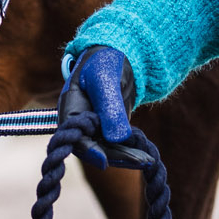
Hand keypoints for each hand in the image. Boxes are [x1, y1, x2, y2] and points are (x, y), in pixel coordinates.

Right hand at [60, 46, 142, 170]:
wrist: (117, 58)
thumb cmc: (104, 63)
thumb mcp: (105, 81)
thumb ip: (110, 107)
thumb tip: (117, 138)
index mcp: (70, 109)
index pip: (74, 136)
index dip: (88, 150)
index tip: (104, 160)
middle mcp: (79, 124)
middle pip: (92, 148)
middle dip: (115, 156)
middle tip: (140, 160)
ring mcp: (93, 130)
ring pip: (107, 151)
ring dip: (126, 157)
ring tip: (148, 160)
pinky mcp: (107, 132)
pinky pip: (118, 146)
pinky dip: (131, 152)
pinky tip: (147, 157)